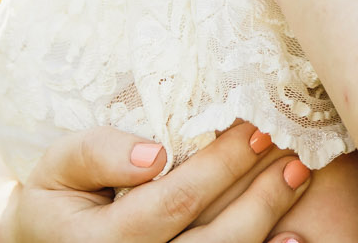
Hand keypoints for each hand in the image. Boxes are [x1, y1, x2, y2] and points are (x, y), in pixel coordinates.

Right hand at [0, 122, 313, 242]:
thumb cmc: (60, 196)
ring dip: (269, 222)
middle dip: (259, 196)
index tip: (254, 127)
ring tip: (297, 178)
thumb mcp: (59, 166)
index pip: (173, 202)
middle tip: (292, 153)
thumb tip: (155, 154)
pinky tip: (295, 235)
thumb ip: (97, 153)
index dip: (219, 167)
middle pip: (212, 242)